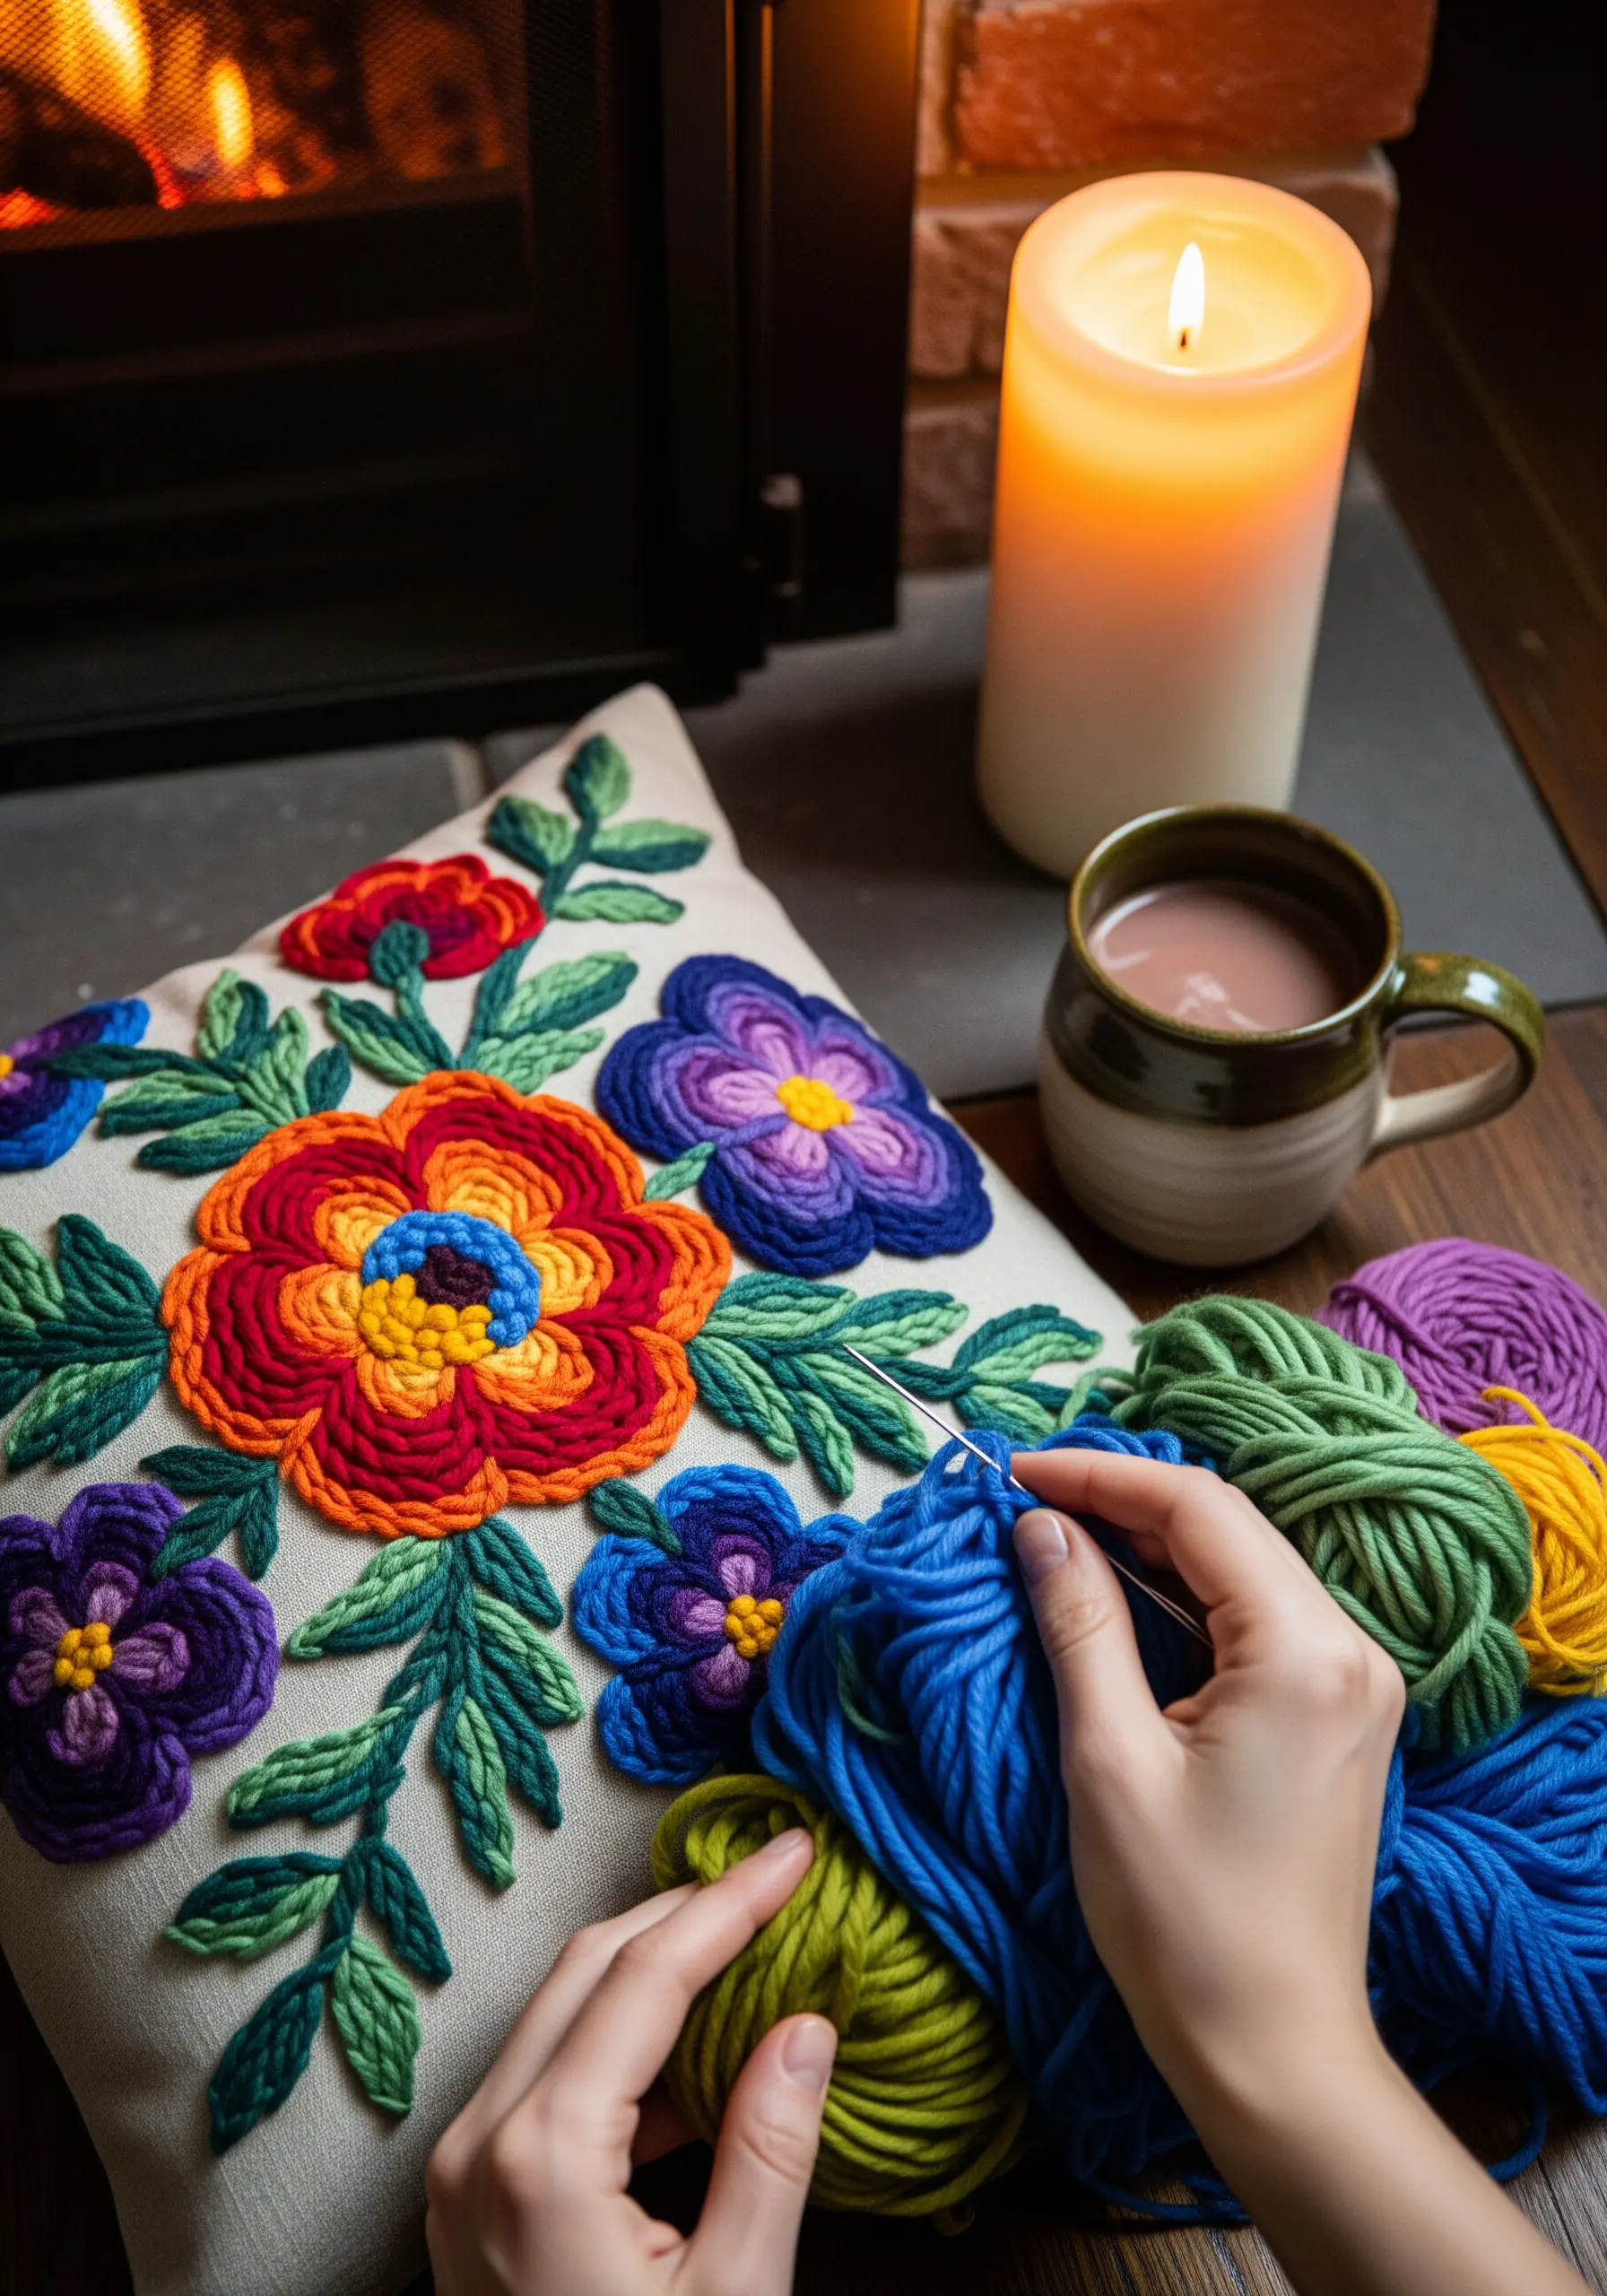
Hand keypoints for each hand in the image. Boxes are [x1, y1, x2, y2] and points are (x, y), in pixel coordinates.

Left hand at [426, 1826, 835, 2295]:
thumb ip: (769, 2155)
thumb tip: (805, 2030)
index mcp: (545, 2158)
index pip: (648, 1976)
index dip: (731, 1902)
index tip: (793, 1852)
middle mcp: (481, 2145)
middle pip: (588, 1968)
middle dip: (684, 1912)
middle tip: (769, 1881)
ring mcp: (461, 2173)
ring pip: (559, 2014)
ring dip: (647, 1971)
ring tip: (740, 1952)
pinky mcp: (465, 2201)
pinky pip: (541, 2078)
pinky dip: (613, 2045)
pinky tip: (686, 2060)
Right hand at [1011, 1451, 1401, 2103]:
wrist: (1271, 2047)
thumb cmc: (1183, 1919)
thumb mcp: (1109, 1759)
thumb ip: (1080, 1622)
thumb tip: (1040, 1526)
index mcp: (1306, 1650)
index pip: (1199, 1508)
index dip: (1099, 1477)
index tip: (1012, 1474)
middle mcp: (1350, 1651)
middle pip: (1228, 1528)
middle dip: (1122, 1504)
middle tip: (1022, 1504)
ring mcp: (1353, 1686)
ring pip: (1241, 1571)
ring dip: (1150, 1550)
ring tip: (1054, 1541)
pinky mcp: (1336, 1719)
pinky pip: (1255, 1623)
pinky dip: (1183, 1602)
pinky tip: (1117, 1603)